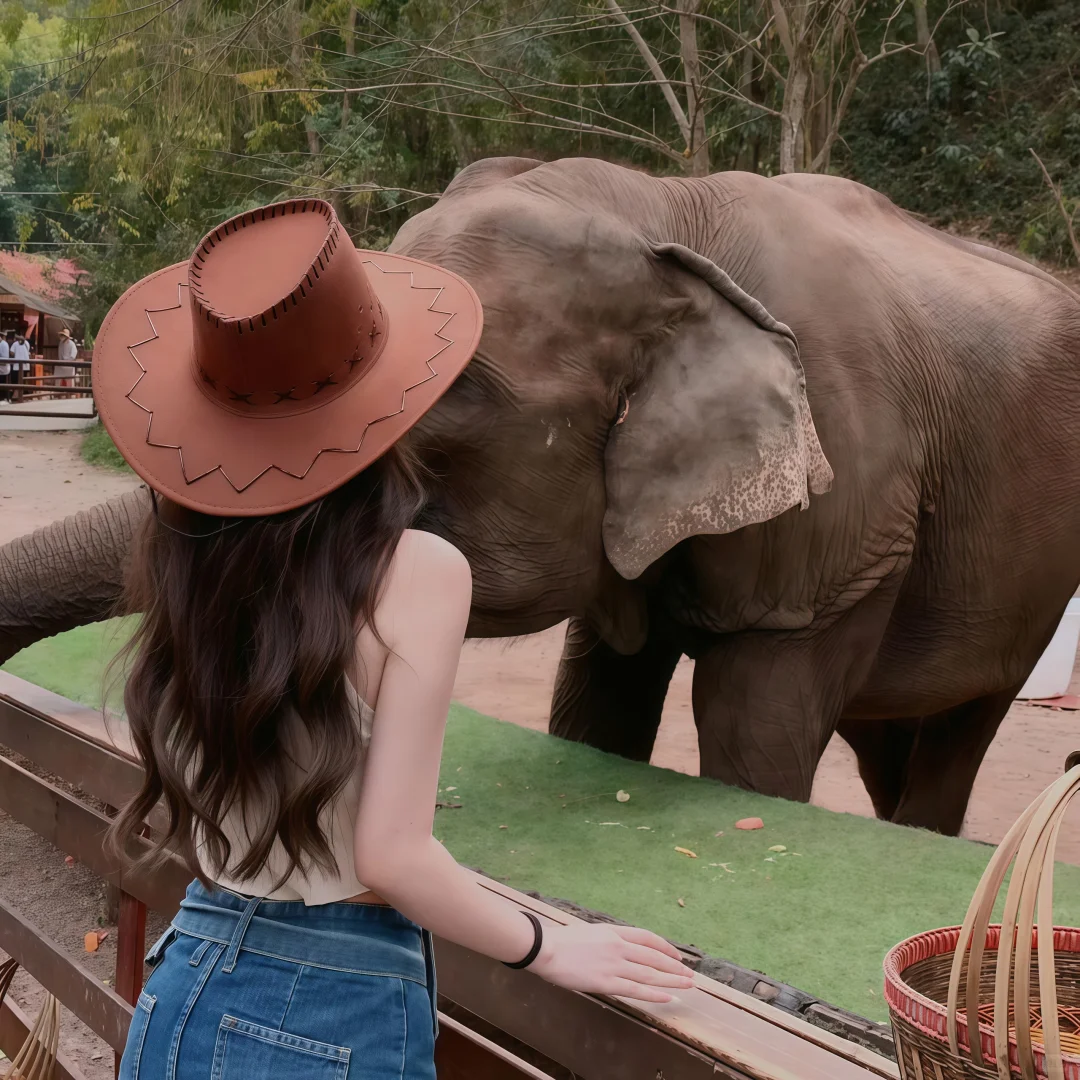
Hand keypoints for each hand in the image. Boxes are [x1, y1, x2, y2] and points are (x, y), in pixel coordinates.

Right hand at [528, 921, 694, 1002]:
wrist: (546, 949)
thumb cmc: (562, 941)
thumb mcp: (591, 932)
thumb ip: (609, 940)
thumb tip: (623, 949)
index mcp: (614, 931)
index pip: (647, 938)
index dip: (665, 948)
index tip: (677, 956)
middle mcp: (619, 946)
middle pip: (654, 957)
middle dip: (674, 967)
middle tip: (690, 975)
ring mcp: (614, 964)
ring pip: (650, 973)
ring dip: (671, 980)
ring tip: (687, 985)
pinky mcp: (607, 982)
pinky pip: (636, 989)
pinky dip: (654, 993)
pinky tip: (667, 997)